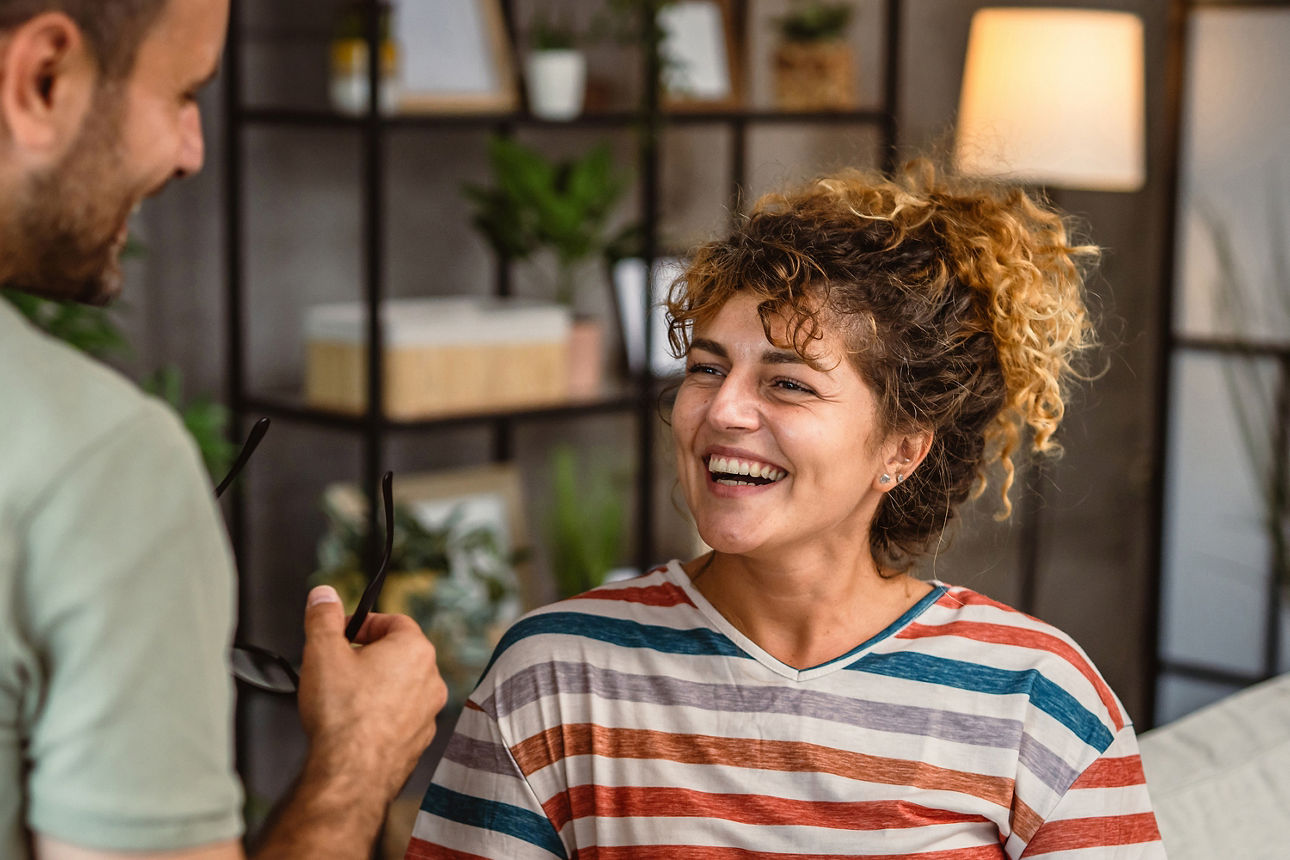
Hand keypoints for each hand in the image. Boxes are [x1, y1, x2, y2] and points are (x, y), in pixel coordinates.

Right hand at [296, 585, 446, 799]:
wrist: (351, 774)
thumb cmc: (342, 715)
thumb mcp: (322, 652)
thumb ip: (323, 617)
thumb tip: (324, 595)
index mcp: (415, 649)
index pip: (394, 620)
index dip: (365, 623)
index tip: (344, 633)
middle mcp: (431, 679)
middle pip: (399, 653)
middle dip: (369, 654)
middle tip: (339, 664)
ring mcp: (429, 713)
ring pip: (401, 687)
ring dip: (376, 685)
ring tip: (344, 696)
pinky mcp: (419, 741)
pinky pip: (401, 717)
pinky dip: (382, 715)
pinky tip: (355, 724)